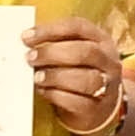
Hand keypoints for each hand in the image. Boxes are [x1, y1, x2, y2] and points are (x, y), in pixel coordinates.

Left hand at [24, 17, 132, 134]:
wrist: (99, 108)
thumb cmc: (81, 74)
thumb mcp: (76, 54)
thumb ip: (56, 46)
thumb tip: (28, 45)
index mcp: (101, 40)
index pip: (78, 28)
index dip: (51, 30)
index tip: (27, 37)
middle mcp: (107, 61)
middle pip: (84, 52)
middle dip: (53, 53)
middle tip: (30, 58)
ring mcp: (106, 85)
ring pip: (85, 78)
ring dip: (56, 76)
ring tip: (37, 77)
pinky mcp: (96, 108)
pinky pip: (78, 102)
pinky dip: (57, 95)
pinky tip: (44, 91)